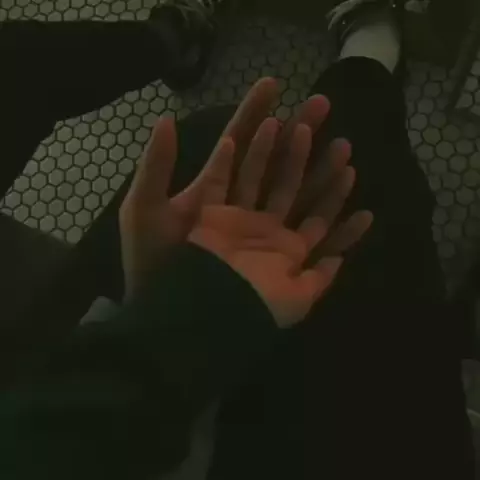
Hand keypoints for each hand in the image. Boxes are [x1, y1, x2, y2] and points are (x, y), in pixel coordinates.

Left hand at [120, 76, 335, 298]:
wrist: (171, 313)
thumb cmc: (154, 263)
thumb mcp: (144, 210)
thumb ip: (157, 166)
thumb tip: (166, 118)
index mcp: (217, 193)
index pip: (239, 144)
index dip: (254, 115)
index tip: (274, 84)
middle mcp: (246, 210)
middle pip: (277, 165)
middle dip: (300, 136)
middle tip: (324, 104)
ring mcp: (266, 236)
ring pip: (302, 199)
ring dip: (323, 175)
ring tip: (346, 150)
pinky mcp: (282, 263)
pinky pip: (318, 245)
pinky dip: (342, 234)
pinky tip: (363, 215)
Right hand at [189, 120, 371, 327]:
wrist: (209, 315)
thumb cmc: (255, 307)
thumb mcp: (298, 301)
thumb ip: (320, 279)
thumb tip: (339, 259)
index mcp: (286, 249)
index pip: (317, 218)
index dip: (334, 196)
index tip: (351, 171)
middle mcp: (265, 230)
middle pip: (292, 190)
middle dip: (313, 166)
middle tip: (333, 141)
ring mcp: (238, 219)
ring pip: (259, 177)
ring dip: (275, 153)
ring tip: (296, 127)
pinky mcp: (211, 214)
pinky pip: (219, 181)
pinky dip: (227, 160)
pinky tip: (241, 139)